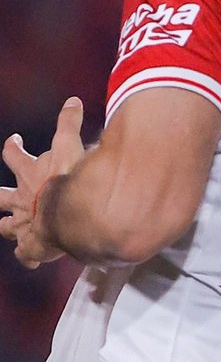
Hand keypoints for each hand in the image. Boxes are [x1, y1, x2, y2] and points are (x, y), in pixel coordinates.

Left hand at [0, 97, 85, 267]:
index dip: (13, 148)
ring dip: (7, 229)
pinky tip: (32, 261)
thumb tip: (71, 100)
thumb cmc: (68, 181)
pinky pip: (27, 255)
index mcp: (28, 174)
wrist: (69, 215)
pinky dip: (28, 257)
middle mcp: (20, 199)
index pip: (14, 155)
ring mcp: (24, 224)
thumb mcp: (69, 146)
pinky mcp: (32, 245)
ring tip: (9, 232)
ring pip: (6, 228)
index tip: (14, 140)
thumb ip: (69, 123)